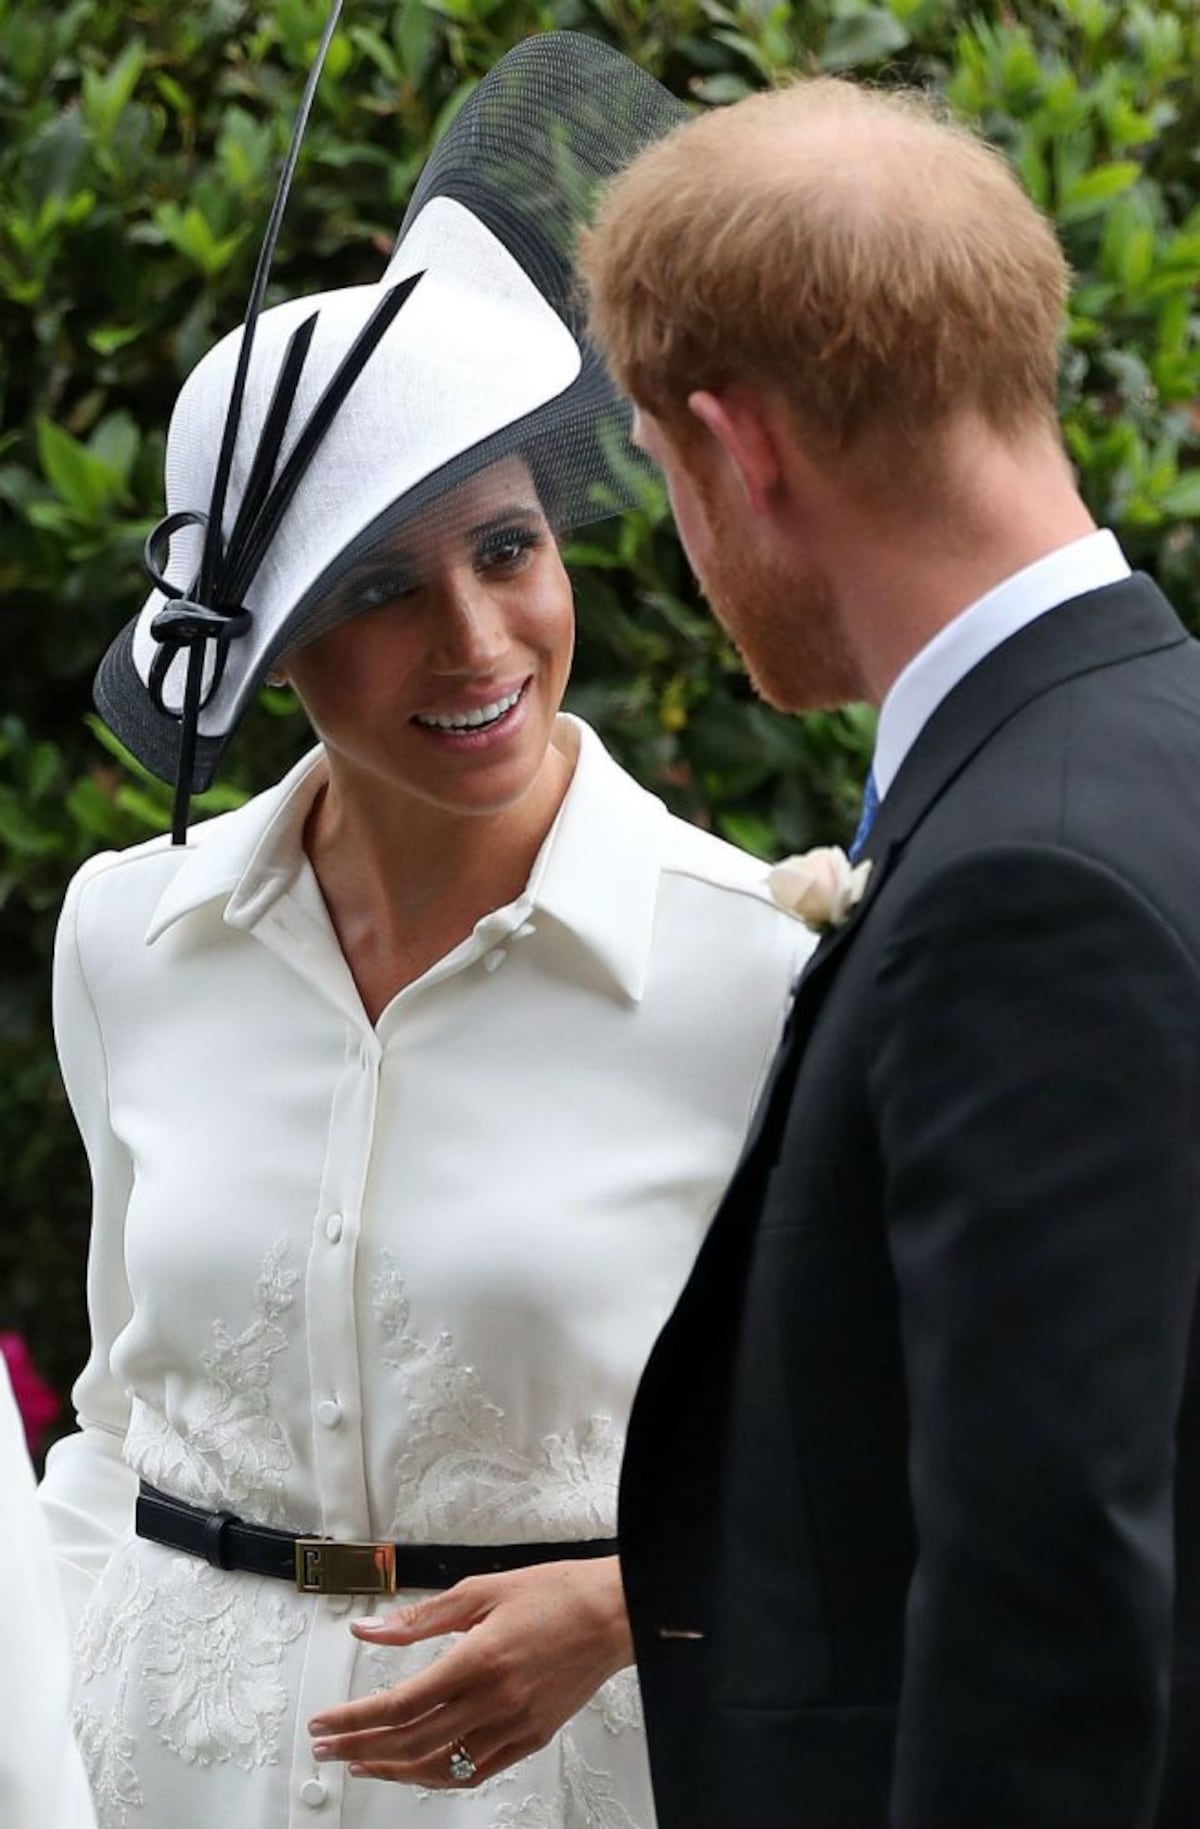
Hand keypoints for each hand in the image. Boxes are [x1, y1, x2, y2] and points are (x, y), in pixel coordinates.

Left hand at [308, 1555, 632, 1787]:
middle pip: (411, 1742)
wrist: (613, 1613)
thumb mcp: (480, 1591)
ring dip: (394, 1770)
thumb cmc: (554, 1594)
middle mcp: (495, 1701)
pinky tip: (417, 1767)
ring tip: (364, 1762)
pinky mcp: (532, 1738)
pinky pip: (475, 1772)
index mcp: (478, 1660)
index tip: (325, 1723)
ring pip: (440, 1768)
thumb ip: (419, 1618)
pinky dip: (438, 1776)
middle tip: (327, 1748)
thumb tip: (369, 1630)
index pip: (401, 1704)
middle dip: (360, 1748)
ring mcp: (515, 1726)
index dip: (355, 1719)